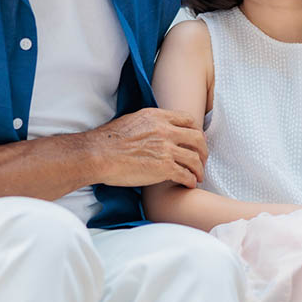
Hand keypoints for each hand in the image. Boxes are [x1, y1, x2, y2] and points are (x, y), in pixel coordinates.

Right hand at [87, 108, 207, 187]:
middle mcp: (165, 131)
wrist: (97, 154)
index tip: (197, 140)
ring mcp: (166, 149)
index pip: (188, 120)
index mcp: (158, 117)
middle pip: (197, 138)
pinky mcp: (163, 168)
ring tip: (198, 176)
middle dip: (203, 150)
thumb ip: (151, 122)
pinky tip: (189, 184)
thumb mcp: (134, 119)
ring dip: (199, 169)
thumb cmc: (109, 140)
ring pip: (195, 159)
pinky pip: (186, 175)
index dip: (196, 131)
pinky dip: (191, 181)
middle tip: (203, 159)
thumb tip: (158, 127)